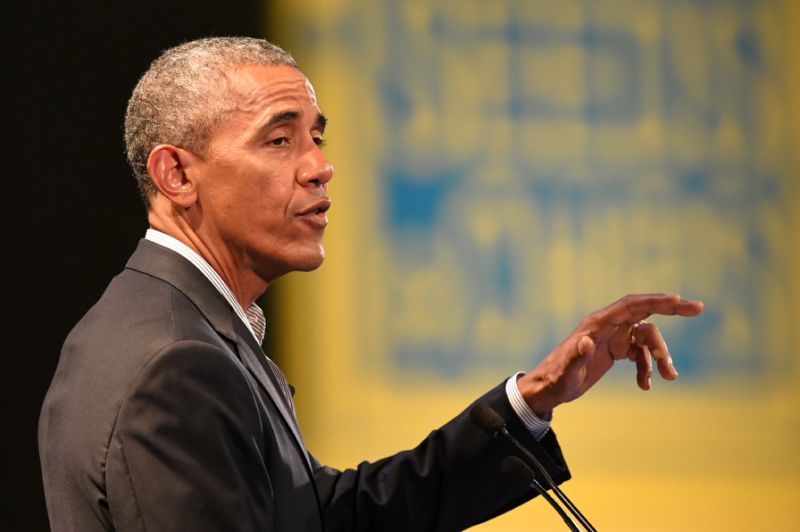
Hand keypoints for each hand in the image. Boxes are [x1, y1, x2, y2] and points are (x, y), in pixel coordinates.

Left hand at [517, 293, 703, 416]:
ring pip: (646, 338)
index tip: (679, 300)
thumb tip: (586, 341)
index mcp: (597, 324)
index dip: (655, 300)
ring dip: (660, 356)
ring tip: (669, 377)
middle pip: (644, 311)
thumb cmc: (555, 380)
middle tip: (698, 308)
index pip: (631, 305)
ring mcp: (611, 337)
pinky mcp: (614, 350)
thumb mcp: (566, 373)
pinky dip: (647, 368)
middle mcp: (606, 326)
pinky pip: (639, 353)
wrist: (548, 389)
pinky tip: (646, 386)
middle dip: (671, 309)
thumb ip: (575, 358)